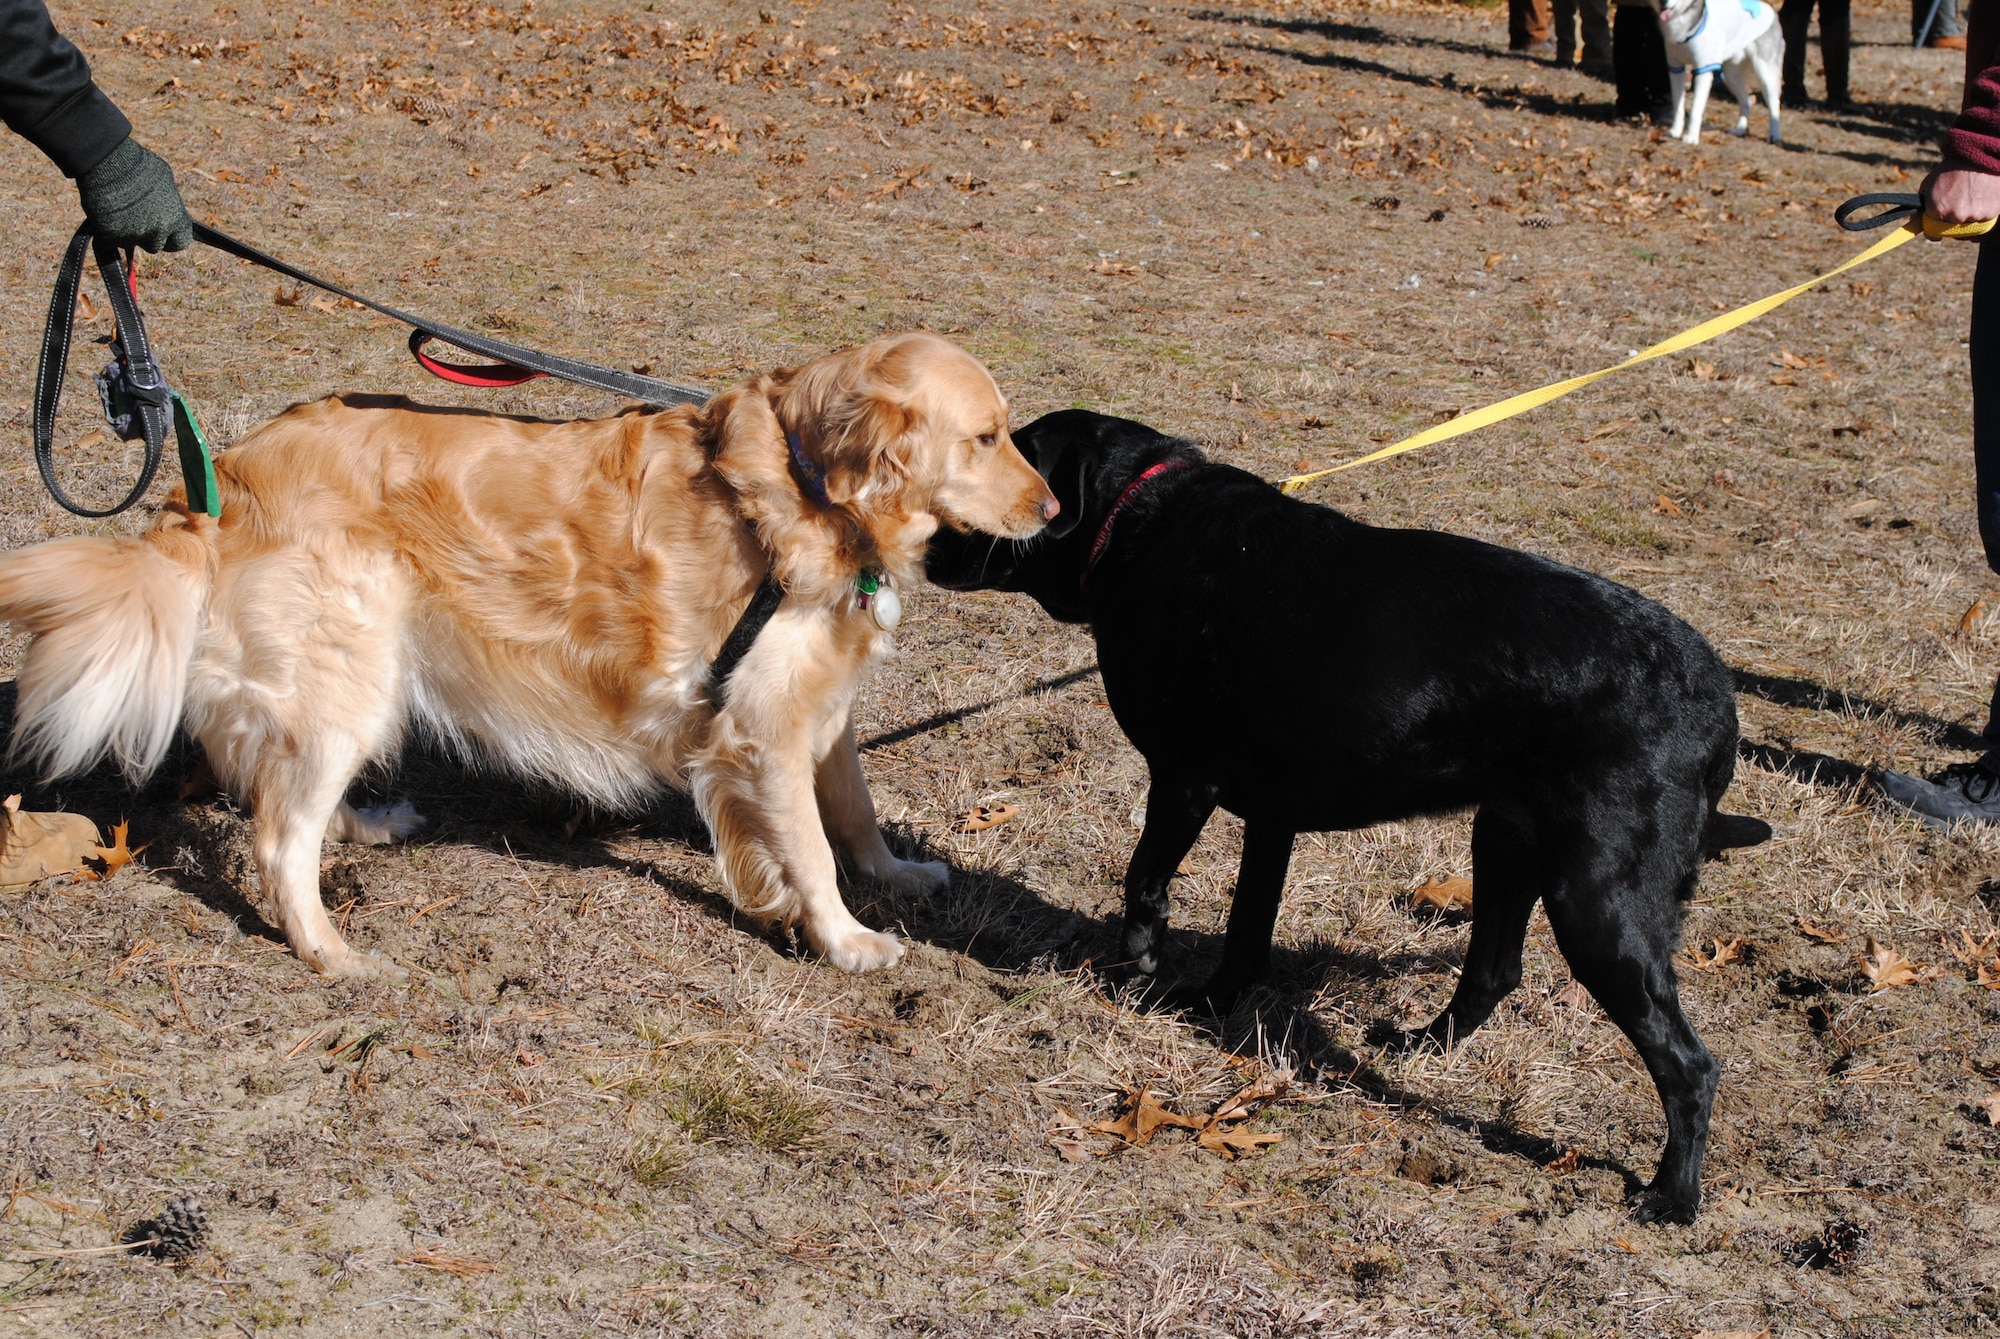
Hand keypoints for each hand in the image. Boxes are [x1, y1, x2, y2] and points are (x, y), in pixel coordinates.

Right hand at [74, 138, 193, 252]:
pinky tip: (105, 210)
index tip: (164, 232)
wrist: (104, 159)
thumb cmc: (136, 163)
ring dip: (127, 232)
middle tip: (137, 217)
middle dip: (148, 236)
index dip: (171, 238)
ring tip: (120, 208)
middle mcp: (157, 231)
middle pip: (155, 245)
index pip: (180, 242)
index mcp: (175, 219)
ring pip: (131, 242)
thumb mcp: (164, 179)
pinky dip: (107, 229)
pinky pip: (110, 239)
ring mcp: (133, 236)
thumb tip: (171, 209)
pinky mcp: (109, 236)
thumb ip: (169, 201)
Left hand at [1921, 168, 1999, 236]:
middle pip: (1952, 229)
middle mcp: (1956, 217)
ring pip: (1970, 223)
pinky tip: (1982, 195)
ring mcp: (1975, 215)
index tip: (1938, 222)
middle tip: (1958, 201)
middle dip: (1953, 218)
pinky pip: (1985, 217)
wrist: (1978, 156)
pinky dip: (1984, 209)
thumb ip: (1922, 206)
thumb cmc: (1950, 169)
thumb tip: (1915, 221)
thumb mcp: (1928, 185)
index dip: (1935, 227)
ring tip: (1971, 195)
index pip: (1933, 233)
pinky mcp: (1992, 212)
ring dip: (1970, 213)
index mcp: (1938, 211)